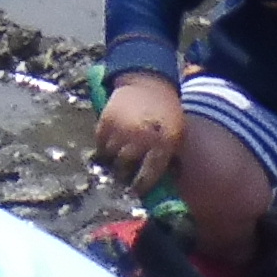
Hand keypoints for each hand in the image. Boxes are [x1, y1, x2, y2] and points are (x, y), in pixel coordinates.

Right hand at [92, 75, 184, 190]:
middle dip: (124, 175)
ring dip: (112, 162)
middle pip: (125, 166)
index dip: (140, 186)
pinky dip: (103, 147)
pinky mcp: (106, 119)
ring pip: (110, 155)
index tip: (136, 192)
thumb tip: (164, 184)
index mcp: (161, 145)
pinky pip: (100, 141)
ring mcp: (121, 128)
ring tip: (114, 165)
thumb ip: (169, 159)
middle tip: (123, 179)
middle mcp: (139, 138)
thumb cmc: (167, 114)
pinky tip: (107, 149)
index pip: (148, 174)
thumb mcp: (176, 137)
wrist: (149, 84)